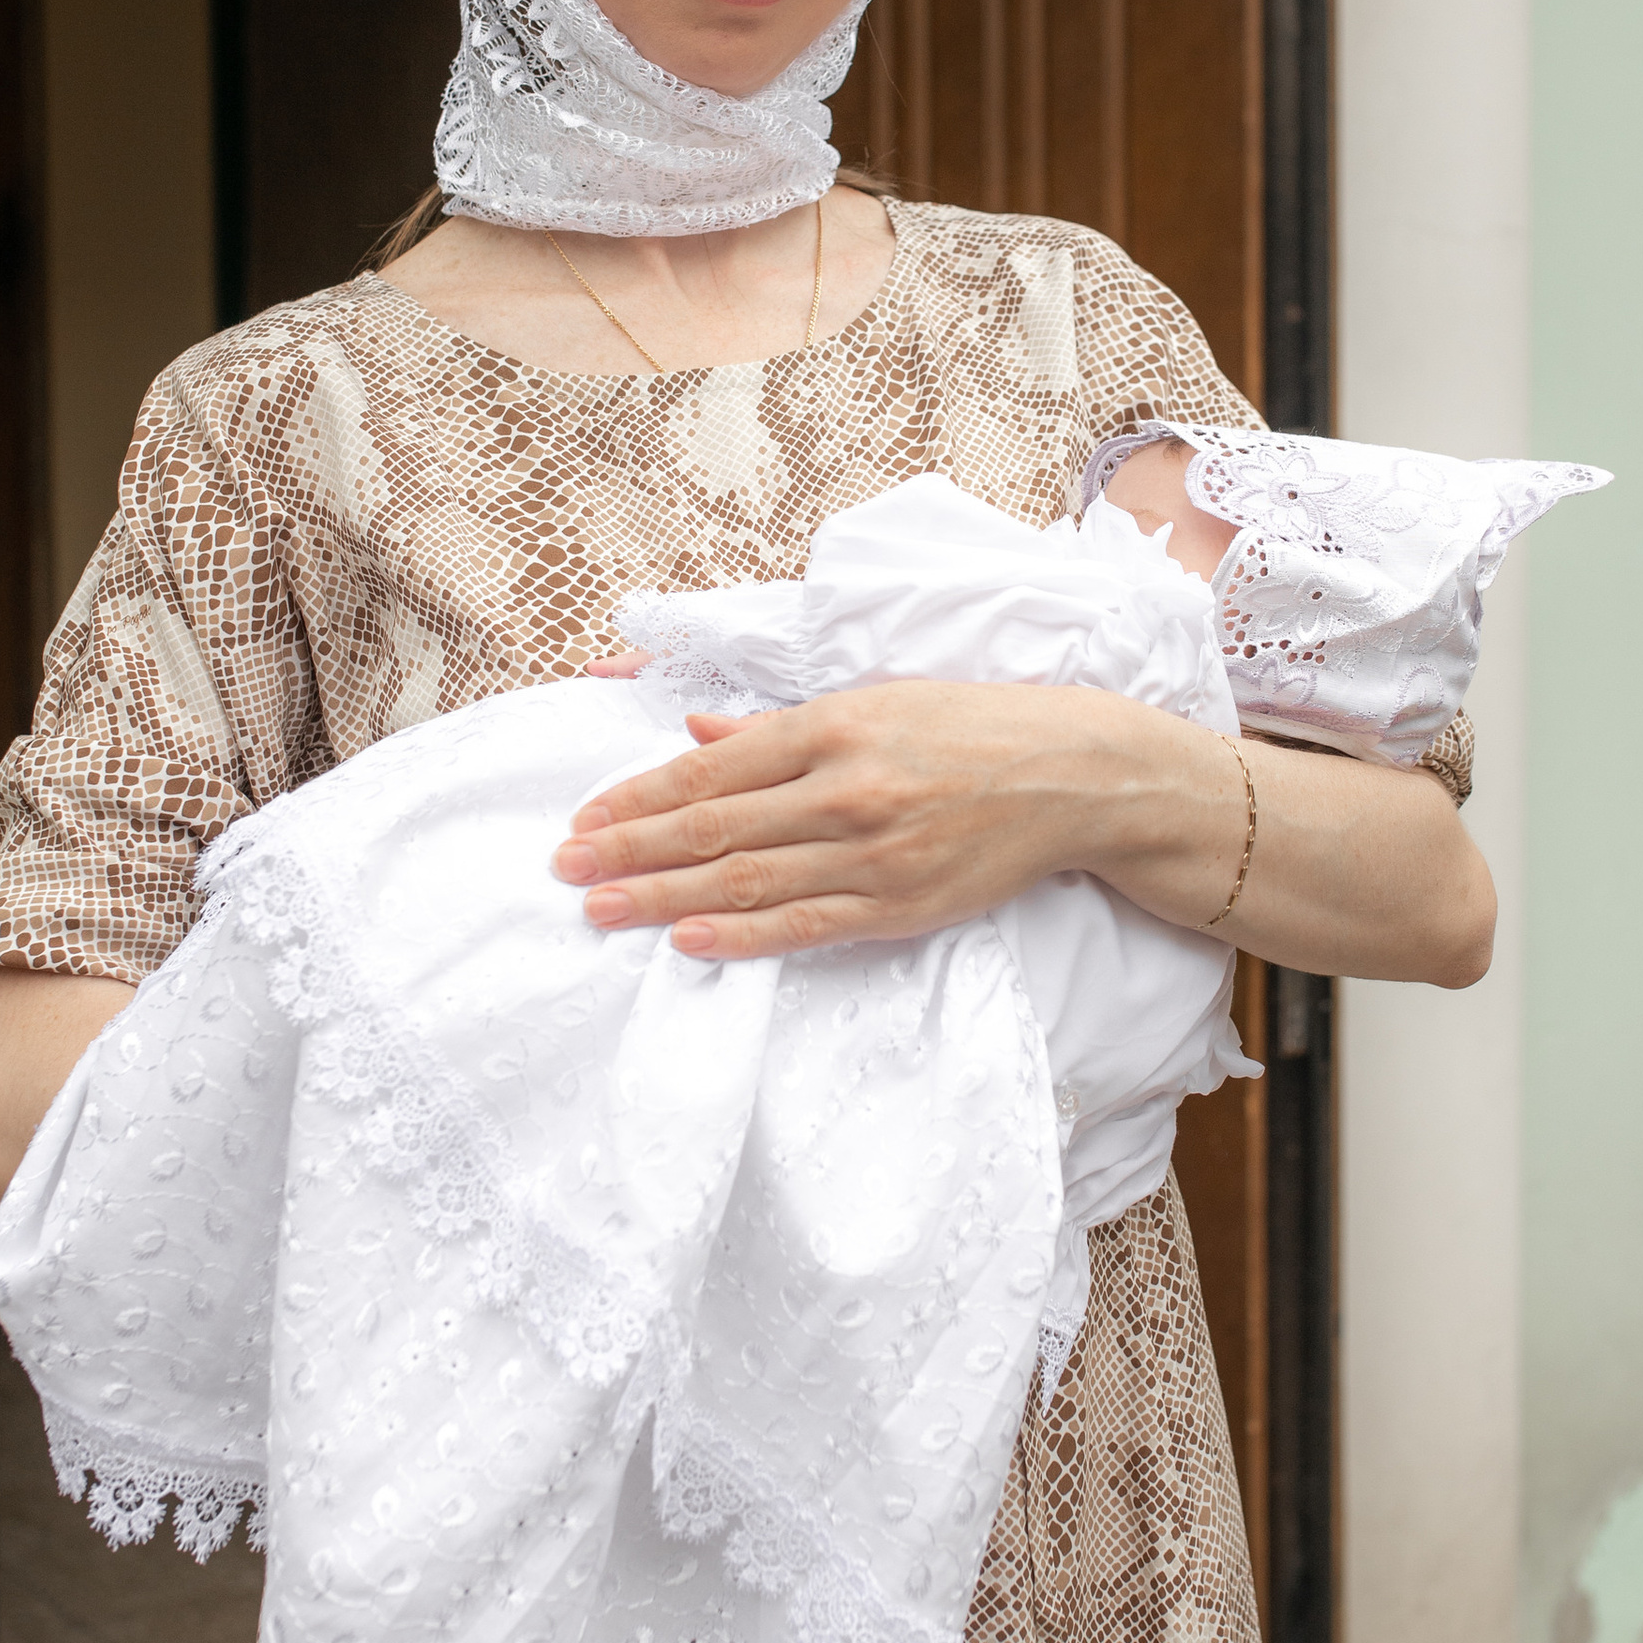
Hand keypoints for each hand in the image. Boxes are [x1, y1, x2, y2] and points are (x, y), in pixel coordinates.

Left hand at [552, 682, 1173, 961]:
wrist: (1077, 776)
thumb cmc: (973, 729)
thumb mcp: (877, 703)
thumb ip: (782, 726)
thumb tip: (695, 730)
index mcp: (835, 724)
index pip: (712, 768)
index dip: (639, 797)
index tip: (584, 816)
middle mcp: (847, 787)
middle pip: (715, 825)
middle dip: (630, 848)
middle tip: (565, 867)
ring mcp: (874, 852)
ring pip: (747, 878)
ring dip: (664, 896)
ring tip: (601, 907)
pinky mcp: (902, 905)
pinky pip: (806, 926)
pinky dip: (742, 936)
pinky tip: (688, 940)